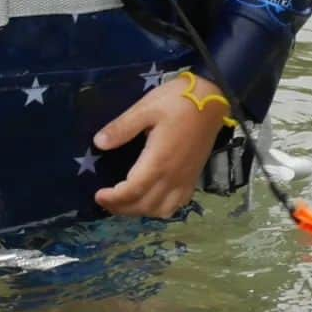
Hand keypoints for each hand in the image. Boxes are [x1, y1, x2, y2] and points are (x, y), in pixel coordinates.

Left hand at [93, 73, 228, 218]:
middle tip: (104, 200)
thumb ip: (122, 128)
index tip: (98, 196)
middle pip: (146, 205)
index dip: (114, 199)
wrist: (212, 100)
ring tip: (122, 202)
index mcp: (159, 161)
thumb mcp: (145, 109)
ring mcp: (186, 179)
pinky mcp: (194, 177)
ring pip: (162, 210)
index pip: (133, 191)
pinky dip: (160, 209)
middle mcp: (174, 176)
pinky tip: (148, 199)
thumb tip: (98, 143)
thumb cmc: (177, 101)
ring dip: (140, 211)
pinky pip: (178, 204)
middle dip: (122, 208)